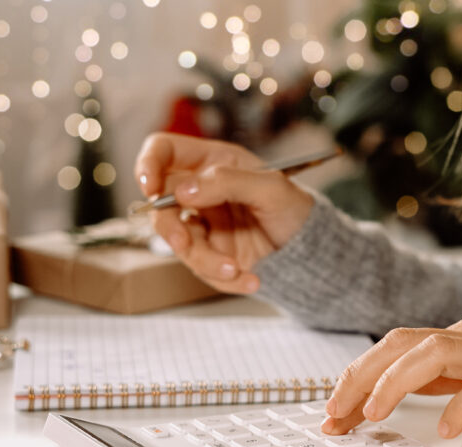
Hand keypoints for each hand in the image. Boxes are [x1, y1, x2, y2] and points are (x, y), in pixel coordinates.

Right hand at [133, 133, 313, 294]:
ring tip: (236, 269)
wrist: (312, 251)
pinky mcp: (212, 254)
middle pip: (160, 204)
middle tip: (183, 243)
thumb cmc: (295, 210)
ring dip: (205, 261)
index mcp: (213, 163)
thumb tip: (183, 191)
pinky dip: (225, 279)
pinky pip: (202, 269)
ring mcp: (204, 225)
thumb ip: (228, 182)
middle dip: (168, 227)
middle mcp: (201, 192)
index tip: (150, 186)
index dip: (149, 164)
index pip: (165, 152)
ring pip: (179, 243)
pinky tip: (252, 279)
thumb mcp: (272, 188)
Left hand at [322, 317, 461, 437]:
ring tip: (376, 414)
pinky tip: (446, 430)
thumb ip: (429, 380)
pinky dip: (461, 406)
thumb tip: (374, 398)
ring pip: (437, 353)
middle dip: (362, 376)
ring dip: (398, 382)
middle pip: (404, 342)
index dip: (356, 375)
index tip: (332, 412)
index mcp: (454, 337)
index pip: (393, 347)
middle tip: (337, 414)